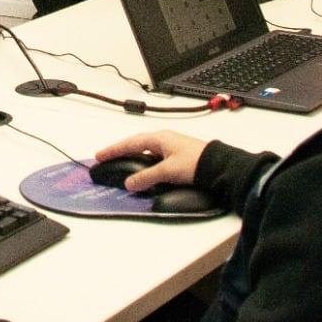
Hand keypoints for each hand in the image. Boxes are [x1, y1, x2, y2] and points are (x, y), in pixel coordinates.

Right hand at [93, 131, 208, 191]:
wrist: (221, 167)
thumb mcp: (168, 171)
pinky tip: (145, 171)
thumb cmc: (197, 163)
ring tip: (122, 164)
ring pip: (146, 151)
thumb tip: (130, 183)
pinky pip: (155, 158)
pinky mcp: (178, 157)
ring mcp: (172, 148)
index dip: (113, 150)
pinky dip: (145, 163)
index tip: (100, 155)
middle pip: (136, 144)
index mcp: (159, 138)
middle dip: (121, 151)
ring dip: (134, 157)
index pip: (130, 143)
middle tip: (107, 158)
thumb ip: (147, 177)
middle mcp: (164, 140)